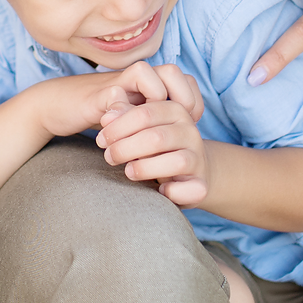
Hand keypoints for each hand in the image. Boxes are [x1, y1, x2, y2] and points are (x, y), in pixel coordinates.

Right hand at [27, 60, 205, 140]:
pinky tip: (124, 135)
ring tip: (153, 127)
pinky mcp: (97, 95)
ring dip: (156, 102)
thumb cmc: (99, 115)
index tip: (188, 128)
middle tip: (177, 125)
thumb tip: (182, 135)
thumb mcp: (134, 120)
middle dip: (182, 100)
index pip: (188, 83)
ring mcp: (117, 82)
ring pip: (148, 73)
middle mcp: (136, 77)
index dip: (194, 105)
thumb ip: (155, 121)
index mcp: (150, 82)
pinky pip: (116, 97)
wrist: (57, 105)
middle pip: (174, 72)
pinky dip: (122, 116)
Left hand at [95, 74, 208, 206]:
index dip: (118, 128)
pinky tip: (159, 191)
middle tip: (108, 157)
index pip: (144, 113)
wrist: (189, 169)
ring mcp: (198, 158)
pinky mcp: (201, 184)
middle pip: (156, 137)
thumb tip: (107, 116)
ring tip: (128, 172)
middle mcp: (190, 132)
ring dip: (145, 168)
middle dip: (125, 148)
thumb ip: (123, 117)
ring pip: (176, 161)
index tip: (101, 140)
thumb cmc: (155, 146)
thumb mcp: (140, 128)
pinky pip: (191, 189)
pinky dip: (173, 192)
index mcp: (175, 110)